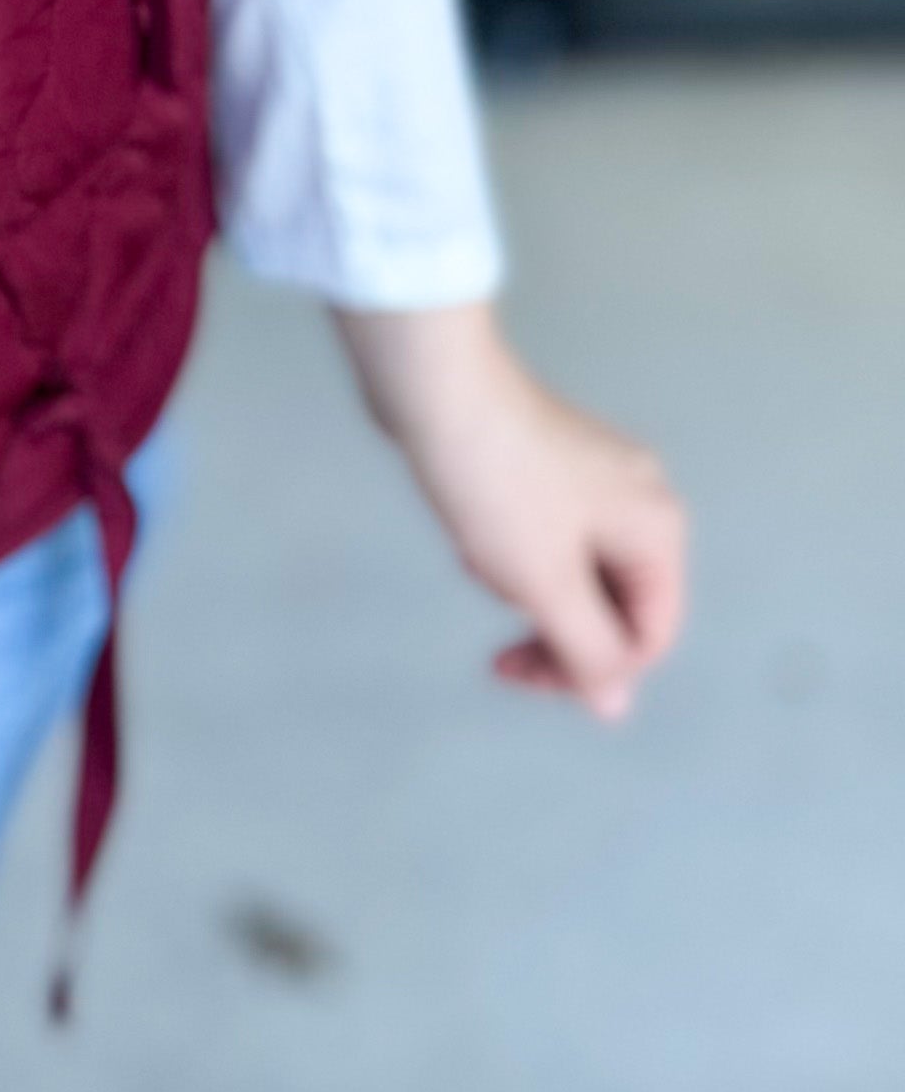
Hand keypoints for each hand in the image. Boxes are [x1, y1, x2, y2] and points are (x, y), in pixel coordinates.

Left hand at [332, 301, 686, 721]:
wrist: (434, 386)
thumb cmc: (494, 479)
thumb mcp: (545, 583)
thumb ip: (585, 650)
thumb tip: (614, 705)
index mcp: (657, 529)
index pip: (648, 636)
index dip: (592, 671)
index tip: (527, 675)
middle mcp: (641, 500)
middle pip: (614, 607)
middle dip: (554, 628)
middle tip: (500, 652)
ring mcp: (595, 479)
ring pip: (573, 575)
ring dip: (526, 589)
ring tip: (481, 560)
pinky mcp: (548, 466)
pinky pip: (543, 538)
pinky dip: (509, 553)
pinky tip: (470, 536)